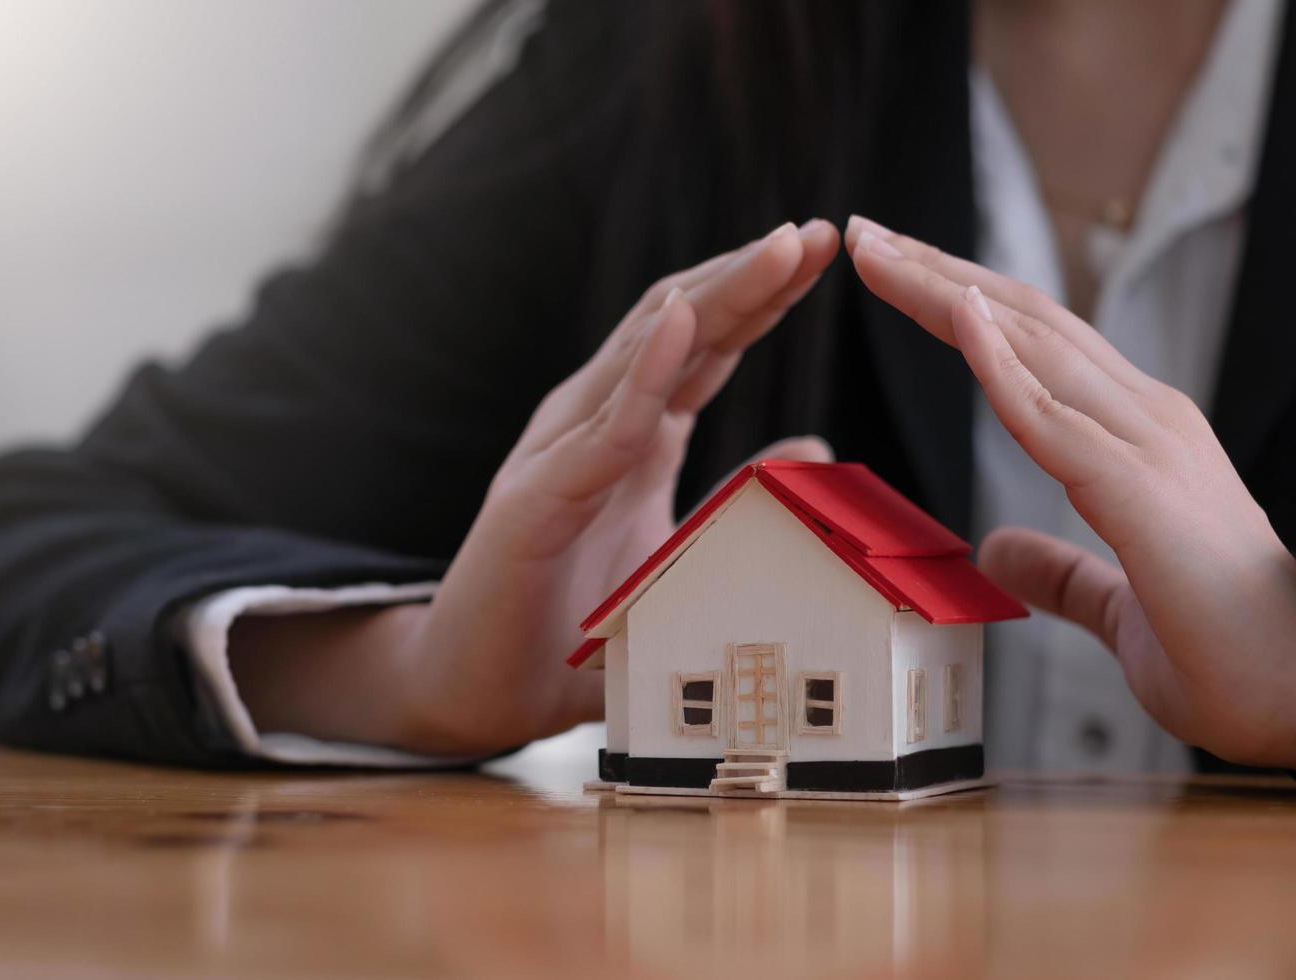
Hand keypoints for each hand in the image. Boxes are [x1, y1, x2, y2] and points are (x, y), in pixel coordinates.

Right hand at [233, 220, 840, 755]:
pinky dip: (644, 372)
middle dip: (749, 276)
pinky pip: (602, 430)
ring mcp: (558, 456)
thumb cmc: (566, 633)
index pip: (703, 346)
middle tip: (819, 233)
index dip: (759, 295)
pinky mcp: (537, 501)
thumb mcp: (680, 560)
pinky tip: (683, 323)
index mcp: (628, 436)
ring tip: (777, 251)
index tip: (823, 248)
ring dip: (714, 298)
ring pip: (643, 356)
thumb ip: (739, 503)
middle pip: (678, 328)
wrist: (472, 693)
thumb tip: (816, 449)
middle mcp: (590, 426)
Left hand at [845, 214, 1295, 774]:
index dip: (963, 304)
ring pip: (1030, 345)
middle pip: (1025, 322)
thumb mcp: (1119, 606)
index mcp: (1141, 439)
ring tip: (877, 249)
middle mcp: (1147, 420)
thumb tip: (997, 551)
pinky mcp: (1142, 489)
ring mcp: (1149, 446)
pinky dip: (999, 362)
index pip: (1036, 348)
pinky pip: (1053, 416)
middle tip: (865, 233)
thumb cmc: (1235, 655)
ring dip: (948, 293)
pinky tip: (956, 314)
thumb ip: (1063, 574)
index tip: (894, 270)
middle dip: (939, 274)